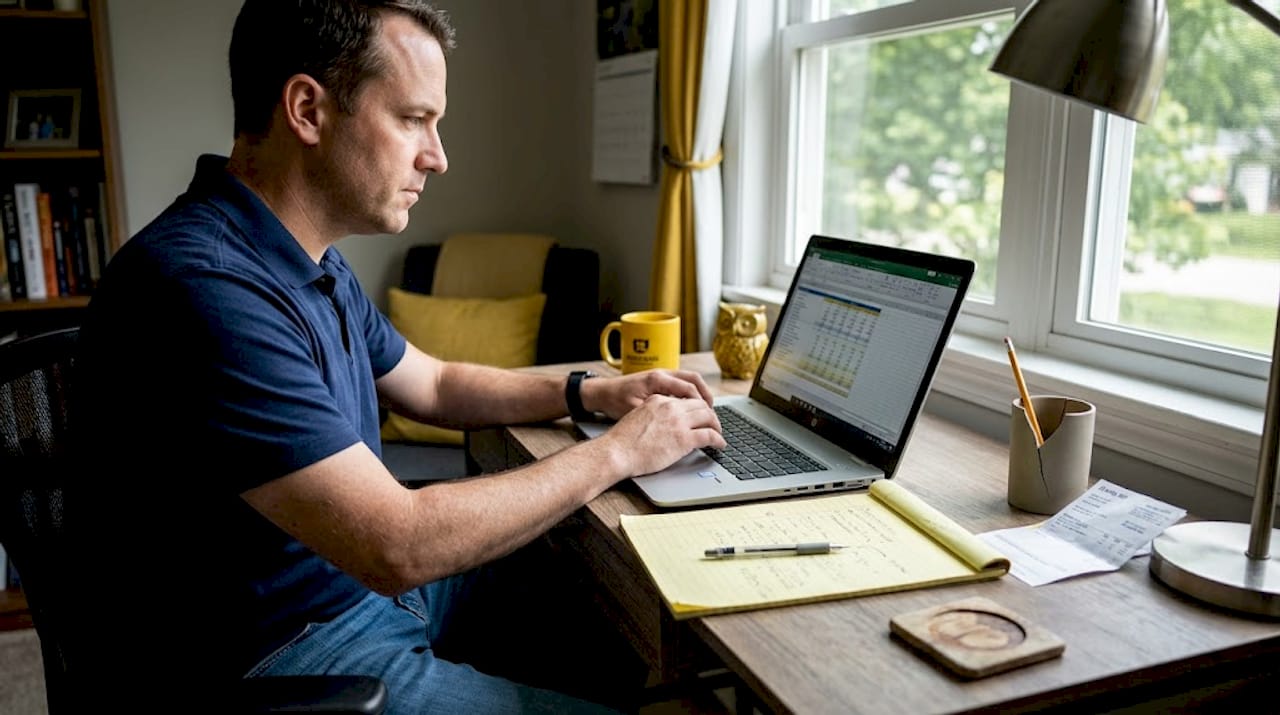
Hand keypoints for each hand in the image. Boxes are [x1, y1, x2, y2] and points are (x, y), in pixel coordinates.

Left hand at [582, 369, 714, 419]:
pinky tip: (691, 407)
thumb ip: (659, 412)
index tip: (709, 417)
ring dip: (699, 394)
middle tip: (713, 414)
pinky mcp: (658, 380)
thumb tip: (680, 419)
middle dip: (706, 396)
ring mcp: (661, 375)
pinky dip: (690, 393)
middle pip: (694, 380)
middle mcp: (661, 373)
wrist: (601, 393)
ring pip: (689, 380)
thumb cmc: (615, 401)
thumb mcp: (636, 410)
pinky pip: (680, 383)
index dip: (702, 404)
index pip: (689, 389)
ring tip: (706, 411)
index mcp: (657, 379)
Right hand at [597, 394, 725, 476]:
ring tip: (719, 434)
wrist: (617, 452)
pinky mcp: (683, 439)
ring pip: (708, 417)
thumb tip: (664, 425)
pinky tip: (720, 444)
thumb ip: (653, 415)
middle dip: (710, 415)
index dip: (696, 407)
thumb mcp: (637, 416)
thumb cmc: (622, 441)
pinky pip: (709, 436)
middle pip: (700, 405)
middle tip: (713, 424)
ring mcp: (678, 422)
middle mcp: (671, 407)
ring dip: (717, 426)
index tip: (699, 415)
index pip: (685, 399)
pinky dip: (718, 440)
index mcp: (659, 400)